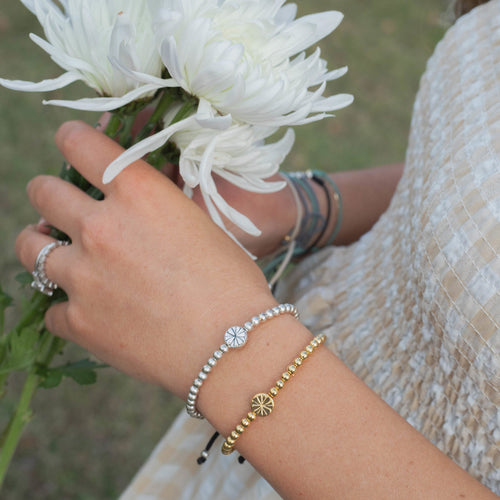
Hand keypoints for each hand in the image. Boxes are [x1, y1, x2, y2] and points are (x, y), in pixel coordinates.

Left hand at [15, 121, 274, 397]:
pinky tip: (92, 312)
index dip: (72, 139)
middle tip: (62, 209)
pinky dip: (68, 308)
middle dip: (50, 195)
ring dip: (43, 246)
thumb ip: (158, 205)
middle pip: (43, 192)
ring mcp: (84, 276)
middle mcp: (101, 227)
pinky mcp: (79, 322)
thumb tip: (137, 198)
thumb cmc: (231, 282)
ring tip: (61, 256)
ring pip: (31, 247)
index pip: (79, 143)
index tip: (72, 144)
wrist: (233, 345)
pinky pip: (52, 309)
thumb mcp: (199, 225)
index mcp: (139, 194)